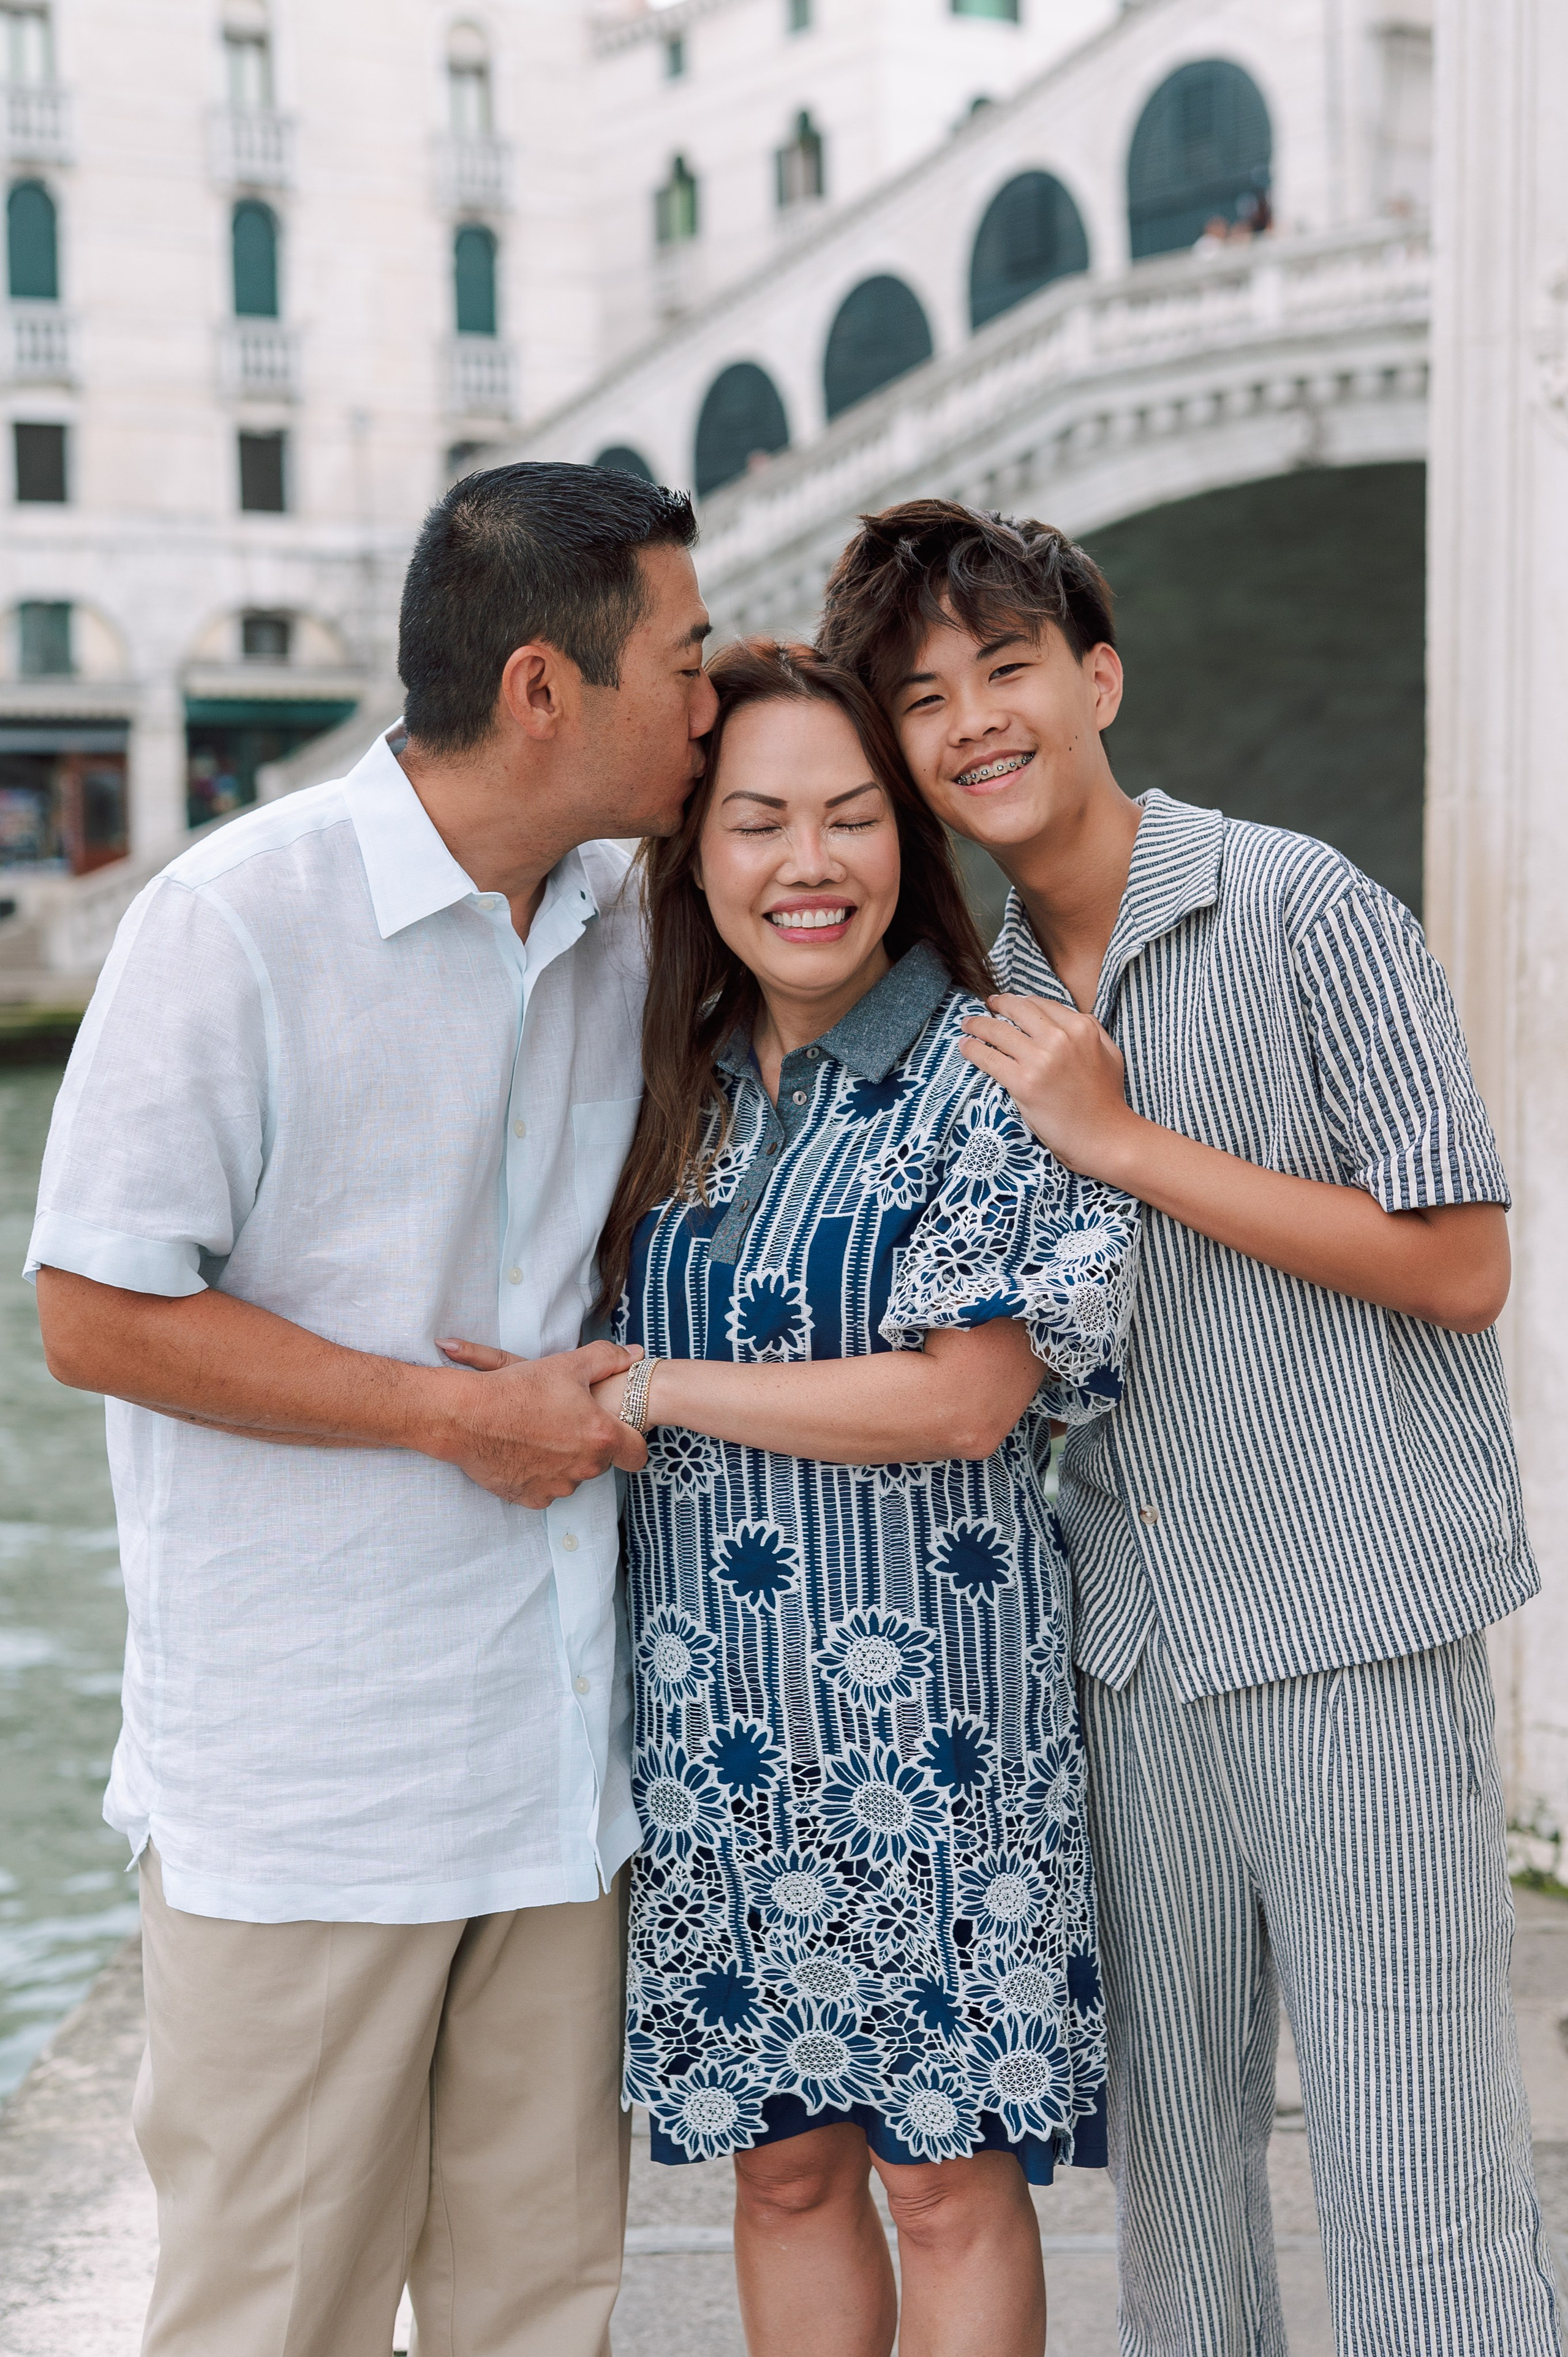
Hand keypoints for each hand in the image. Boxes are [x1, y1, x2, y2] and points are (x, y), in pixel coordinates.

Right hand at [433, 1337, 646, 1506]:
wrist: (467, 1416)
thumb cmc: (519, 1388)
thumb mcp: (569, 1364)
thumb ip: (609, 1359)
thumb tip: (636, 1355)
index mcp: (601, 1437)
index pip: (637, 1455)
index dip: (632, 1442)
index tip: (620, 1432)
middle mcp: (584, 1468)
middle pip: (602, 1462)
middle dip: (592, 1445)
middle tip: (567, 1421)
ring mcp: (557, 1487)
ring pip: (573, 1476)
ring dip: (565, 1460)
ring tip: (541, 1433)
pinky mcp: (531, 1497)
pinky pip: (546, 1488)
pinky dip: (540, 1474)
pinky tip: (524, 1451)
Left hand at [959, 992, 1137, 1180]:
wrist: (1104, 1136)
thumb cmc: (1107, 1099)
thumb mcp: (1110, 1053)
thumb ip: (1092, 1030)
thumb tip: (1068, 1016)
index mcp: (1082, 1027)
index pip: (1041, 1004)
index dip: (1020, 1002)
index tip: (1008, 1004)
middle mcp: (1060, 1038)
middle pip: (1017, 1010)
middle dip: (997, 1005)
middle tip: (986, 1006)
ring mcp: (1040, 1060)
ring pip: (998, 1031)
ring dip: (977, 1025)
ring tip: (967, 1025)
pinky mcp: (1023, 1083)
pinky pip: (989, 1059)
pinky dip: (973, 1049)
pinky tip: (965, 1046)